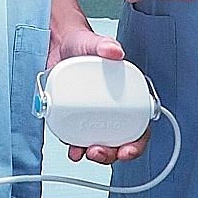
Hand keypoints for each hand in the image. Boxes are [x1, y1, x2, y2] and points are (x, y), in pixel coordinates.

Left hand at [47, 22, 149, 165]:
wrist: (58, 44)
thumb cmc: (82, 44)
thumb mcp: (94, 42)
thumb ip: (104, 45)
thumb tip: (114, 50)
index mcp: (126, 94)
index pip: (139, 125)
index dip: (138, 142)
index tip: (128, 149)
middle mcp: (112, 108)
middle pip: (120, 140)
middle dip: (112, 154)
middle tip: (99, 151)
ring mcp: (94, 114)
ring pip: (101, 143)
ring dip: (96, 154)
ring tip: (85, 153)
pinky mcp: (76, 116)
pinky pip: (79, 137)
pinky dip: (76, 147)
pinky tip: (73, 150)